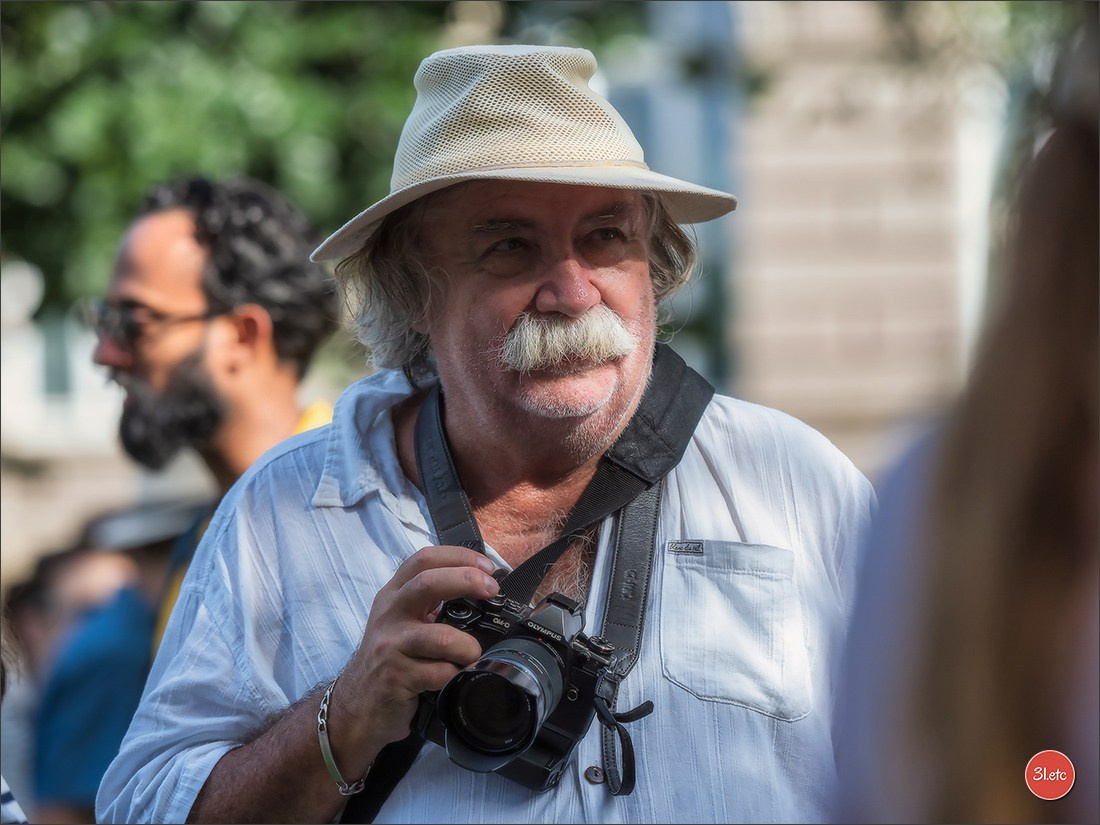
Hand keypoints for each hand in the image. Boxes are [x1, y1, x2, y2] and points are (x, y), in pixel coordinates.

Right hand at [331, 546, 499, 759]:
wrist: (356, 706)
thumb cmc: (389, 659)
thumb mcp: (403, 622)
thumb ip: (431, 603)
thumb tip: (482, 589)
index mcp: (394, 595)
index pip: (424, 559)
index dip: (459, 557)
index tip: (488, 568)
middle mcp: (390, 614)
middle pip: (428, 583)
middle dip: (466, 581)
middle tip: (492, 591)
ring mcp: (390, 646)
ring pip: (440, 637)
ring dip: (468, 646)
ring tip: (474, 655)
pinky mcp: (395, 677)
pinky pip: (439, 673)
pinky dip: (456, 674)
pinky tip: (456, 677)